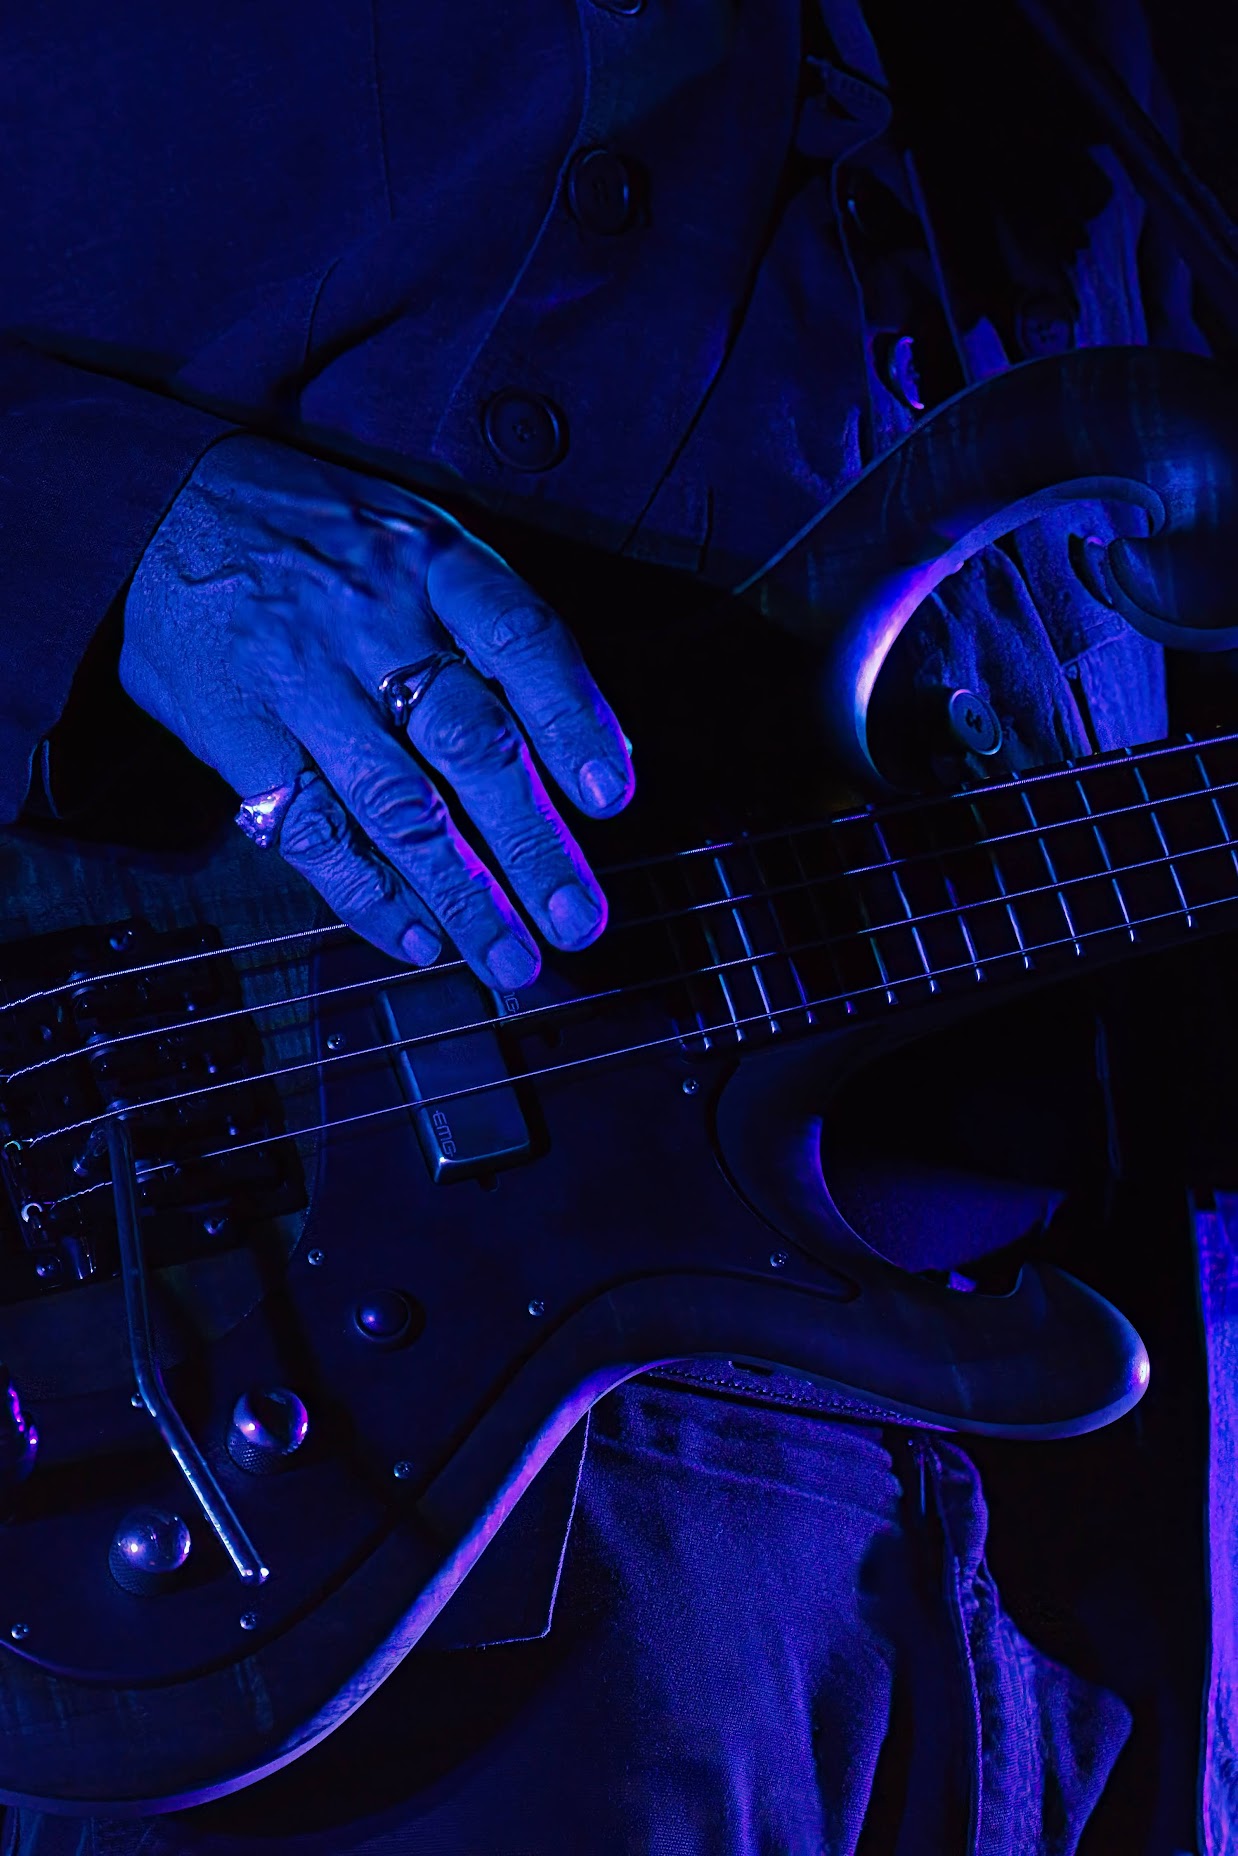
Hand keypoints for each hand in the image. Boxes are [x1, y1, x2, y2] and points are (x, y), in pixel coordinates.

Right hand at [120, 436, 633, 987]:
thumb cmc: (320, 533)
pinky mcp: (239, 733)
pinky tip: (417, 938)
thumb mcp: (417, 537)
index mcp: (432, 560)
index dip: (574, 719)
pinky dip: (367, 892)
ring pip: (396, 804)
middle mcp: (372, 620)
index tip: (612, 798)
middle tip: (578, 921)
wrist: (156, 503)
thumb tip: (597, 741)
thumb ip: (497, 627)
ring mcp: (301, 681)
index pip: (521, 639)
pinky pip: (312, 828)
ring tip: (511, 959)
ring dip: (462, 893)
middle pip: (469, 741)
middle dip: (532, 844)